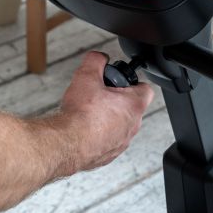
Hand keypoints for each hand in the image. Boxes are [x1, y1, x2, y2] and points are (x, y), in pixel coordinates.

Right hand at [59, 52, 153, 172]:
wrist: (67, 144)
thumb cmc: (80, 114)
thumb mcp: (86, 76)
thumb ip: (95, 60)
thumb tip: (98, 57)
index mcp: (133, 106)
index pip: (146, 89)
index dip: (134, 82)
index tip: (120, 81)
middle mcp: (132, 126)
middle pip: (131, 107)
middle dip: (117, 100)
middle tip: (100, 95)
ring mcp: (121, 142)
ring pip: (120, 125)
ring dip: (108, 118)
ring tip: (90, 112)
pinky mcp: (109, 155)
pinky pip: (108, 140)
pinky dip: (99, 134)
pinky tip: (84, 129)